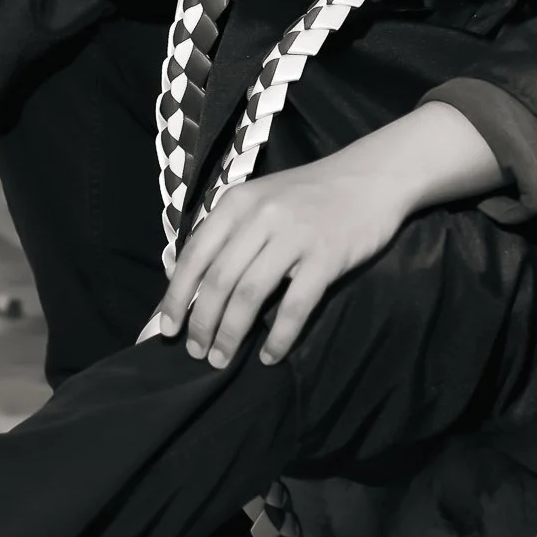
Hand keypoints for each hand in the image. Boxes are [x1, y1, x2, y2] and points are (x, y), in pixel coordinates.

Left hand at [153, 105, 507, 369]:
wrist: (370, 178)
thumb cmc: (310, 194)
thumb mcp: (261, 200)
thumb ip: (228, 232)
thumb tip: (185, 277)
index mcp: (238, 201)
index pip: (195, 254)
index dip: (176, 295)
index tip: (166, 329)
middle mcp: (260, 216)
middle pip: (218, 279)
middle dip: (201, 322)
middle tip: (196, 352)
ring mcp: (294, 236)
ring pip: (249, 295)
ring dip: (231, 334)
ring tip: (222, 359)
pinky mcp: (326, 257)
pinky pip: (295, 306)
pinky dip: (278, 337)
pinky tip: (269, 356)